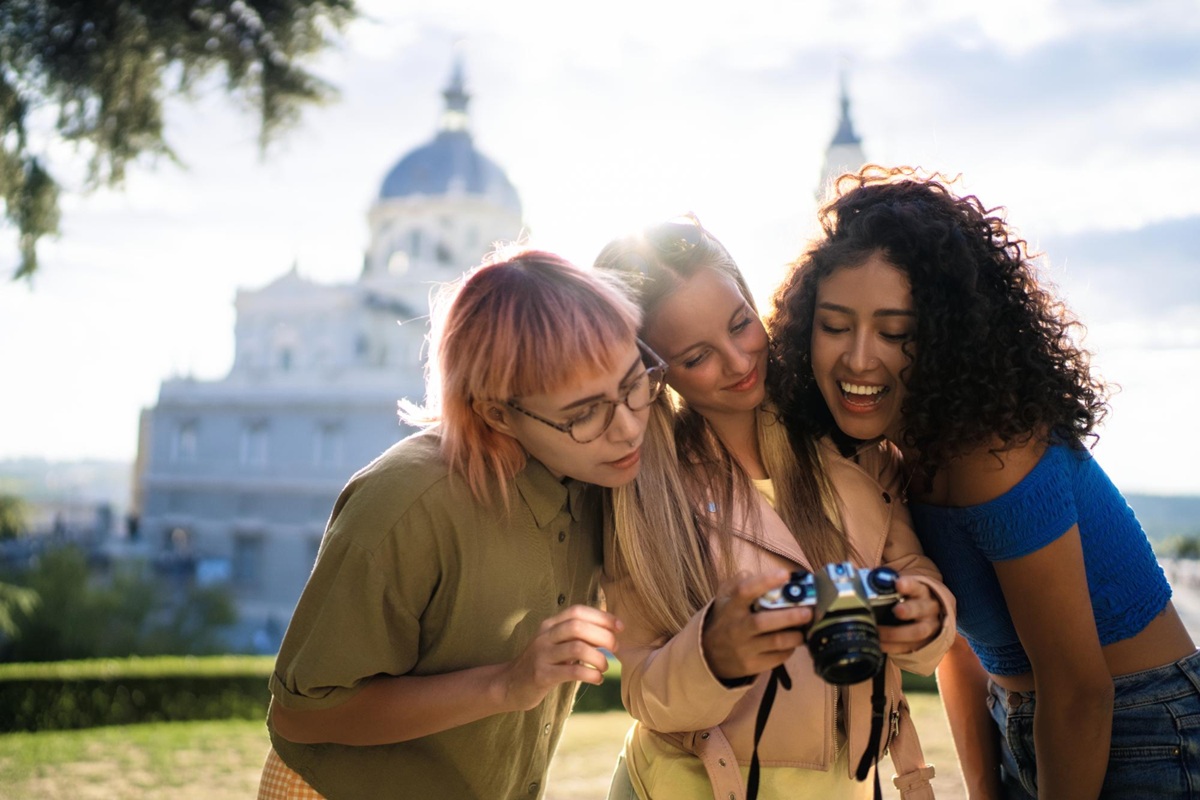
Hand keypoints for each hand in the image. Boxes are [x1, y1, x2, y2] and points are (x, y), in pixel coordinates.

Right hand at [498, 605, 622, 710]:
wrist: (510, 684)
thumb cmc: (542, 663)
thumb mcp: (557, 644)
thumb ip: (577, 636)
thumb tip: (610, 632)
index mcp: (550, 624)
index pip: (578, 611)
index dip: (601, 616)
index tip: (620, 626)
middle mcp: (545, 636)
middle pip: (578, 626)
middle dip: (603, 635)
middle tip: (615, 647)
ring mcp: (542, 655)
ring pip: (577, 648)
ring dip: (598, 657)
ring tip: (604, 666)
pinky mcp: (541, 675)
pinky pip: (571, 672)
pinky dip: (590, 674)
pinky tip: (596, 679)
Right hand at [702, 570, 811, 681]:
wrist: (710, 653)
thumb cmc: (726, 618)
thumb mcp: (725, 597)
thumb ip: (738, 582)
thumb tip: (757, 573)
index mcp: (731, 606)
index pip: (745, 591)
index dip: (765, 581)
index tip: (785, 574)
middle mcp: (737, 628)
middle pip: (764, 622)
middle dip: (789, 616)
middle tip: (808, 611)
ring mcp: (744, 648)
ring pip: (775, 642)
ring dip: (795, 635)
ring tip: (805, 628)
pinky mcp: (752, 665)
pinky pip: (777, 658)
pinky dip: (789, 649)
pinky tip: (793, 642)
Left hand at [878, 575, 943, 654]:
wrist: (929, 616)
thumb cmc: (909, 598)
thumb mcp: (903, 587)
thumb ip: (883, 582)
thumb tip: (857, 574)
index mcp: (922, 592)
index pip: (917, 586)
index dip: (909, 585)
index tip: (898, 583)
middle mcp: (928, 609)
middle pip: (921, 609)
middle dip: (909, 610)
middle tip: (897, 610)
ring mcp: (928, 627)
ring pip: (918, 631)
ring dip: (897, 633)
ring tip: (880, 633)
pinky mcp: (923, 644)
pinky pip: (908, 647)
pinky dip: (893, 647)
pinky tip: (879, 644)